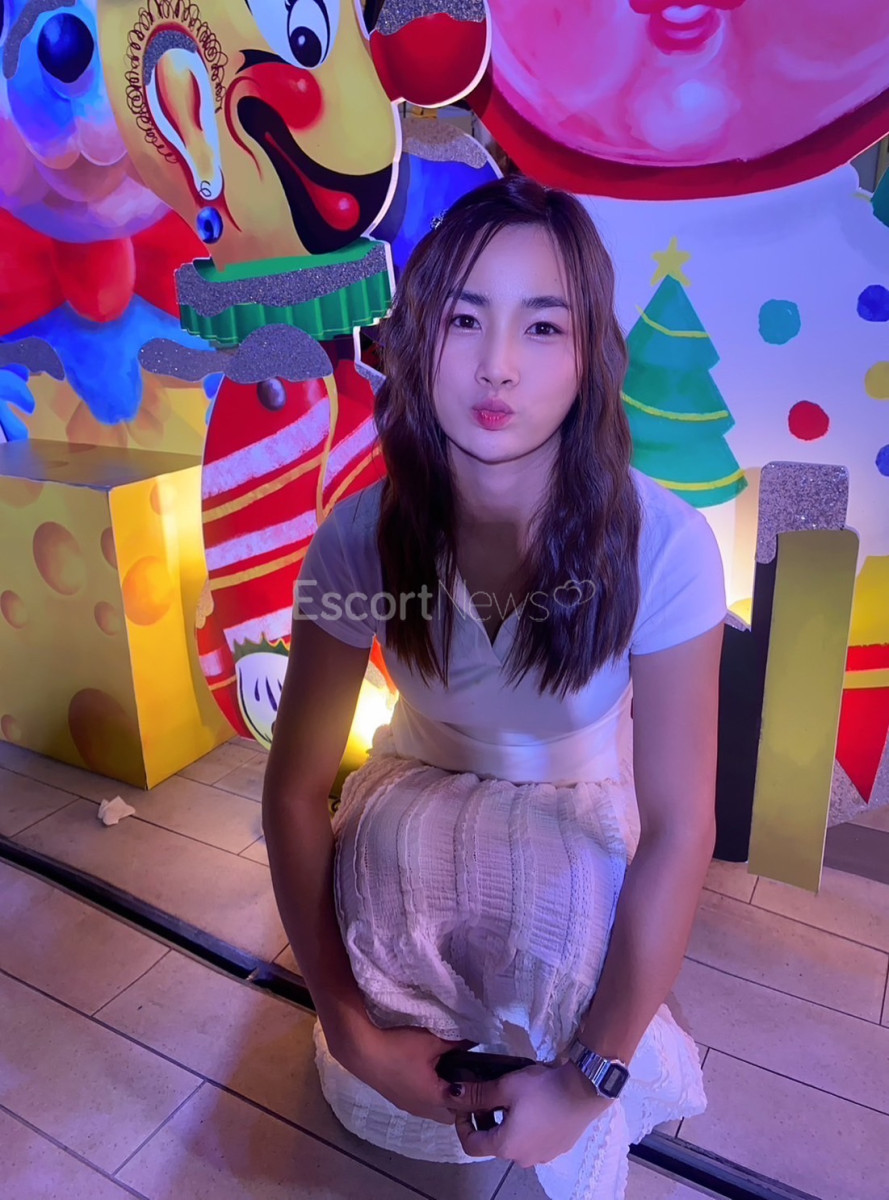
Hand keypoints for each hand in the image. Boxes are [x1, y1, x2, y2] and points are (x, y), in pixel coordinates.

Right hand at [331, 1017, 474, 1124]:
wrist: (362, 1050)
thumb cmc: (400, 1048)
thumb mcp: (432, 1042)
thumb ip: (457, 1044)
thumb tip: (475, 1042)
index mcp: (435, 1099)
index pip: (466, 1107)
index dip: (478, 1094)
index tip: (486, 1078)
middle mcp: (423, 1109)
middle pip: (450, 1113)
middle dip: (461, 1099)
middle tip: (467, 1074)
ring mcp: (408, 1106)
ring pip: (435, 1108)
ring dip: (444, 1095)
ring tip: (450, 1070)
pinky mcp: (398, 1098)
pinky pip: (422, 1101)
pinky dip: (431, 1091)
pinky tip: (429, 1070)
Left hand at [447, 1062, 613, 1166]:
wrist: (585, 1090)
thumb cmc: (542, 1090)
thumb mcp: (506, 1086)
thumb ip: (477, 1094)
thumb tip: (452, 1094)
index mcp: (505, 1147)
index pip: (471, 1145)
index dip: (461, 1124)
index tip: (463, 1103)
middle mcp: (522, 1159)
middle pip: (492, 1142)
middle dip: (485, 1119)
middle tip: (487, 1094)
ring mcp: (542, 1156)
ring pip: (514, 1141)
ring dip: (505, 1122)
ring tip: (511, 1096)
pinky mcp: (557, 1148)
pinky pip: (533, 1139)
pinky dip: (525, 1125)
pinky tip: (533, 1104)